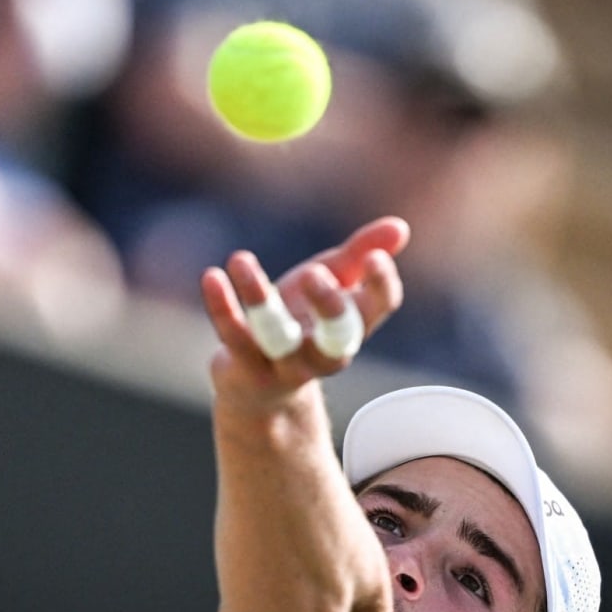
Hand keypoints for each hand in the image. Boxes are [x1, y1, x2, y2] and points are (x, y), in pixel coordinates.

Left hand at [200, 216, 409, 402]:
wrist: (257, 386)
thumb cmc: (302, 321)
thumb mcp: (332, 282)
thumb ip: (361, 252)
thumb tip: (400, 226)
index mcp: (351, 328)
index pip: (378, 308)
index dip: (381, 284)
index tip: (375, 257)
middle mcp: (323, 353)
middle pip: (337, 338)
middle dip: (330, 306)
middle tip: (315, 273)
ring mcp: (284, 364)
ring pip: (275, 335)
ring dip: (257, 296)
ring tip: (240, 259)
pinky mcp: (245, 367)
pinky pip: (233, 337)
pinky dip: (221, 306)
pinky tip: (212, 275)